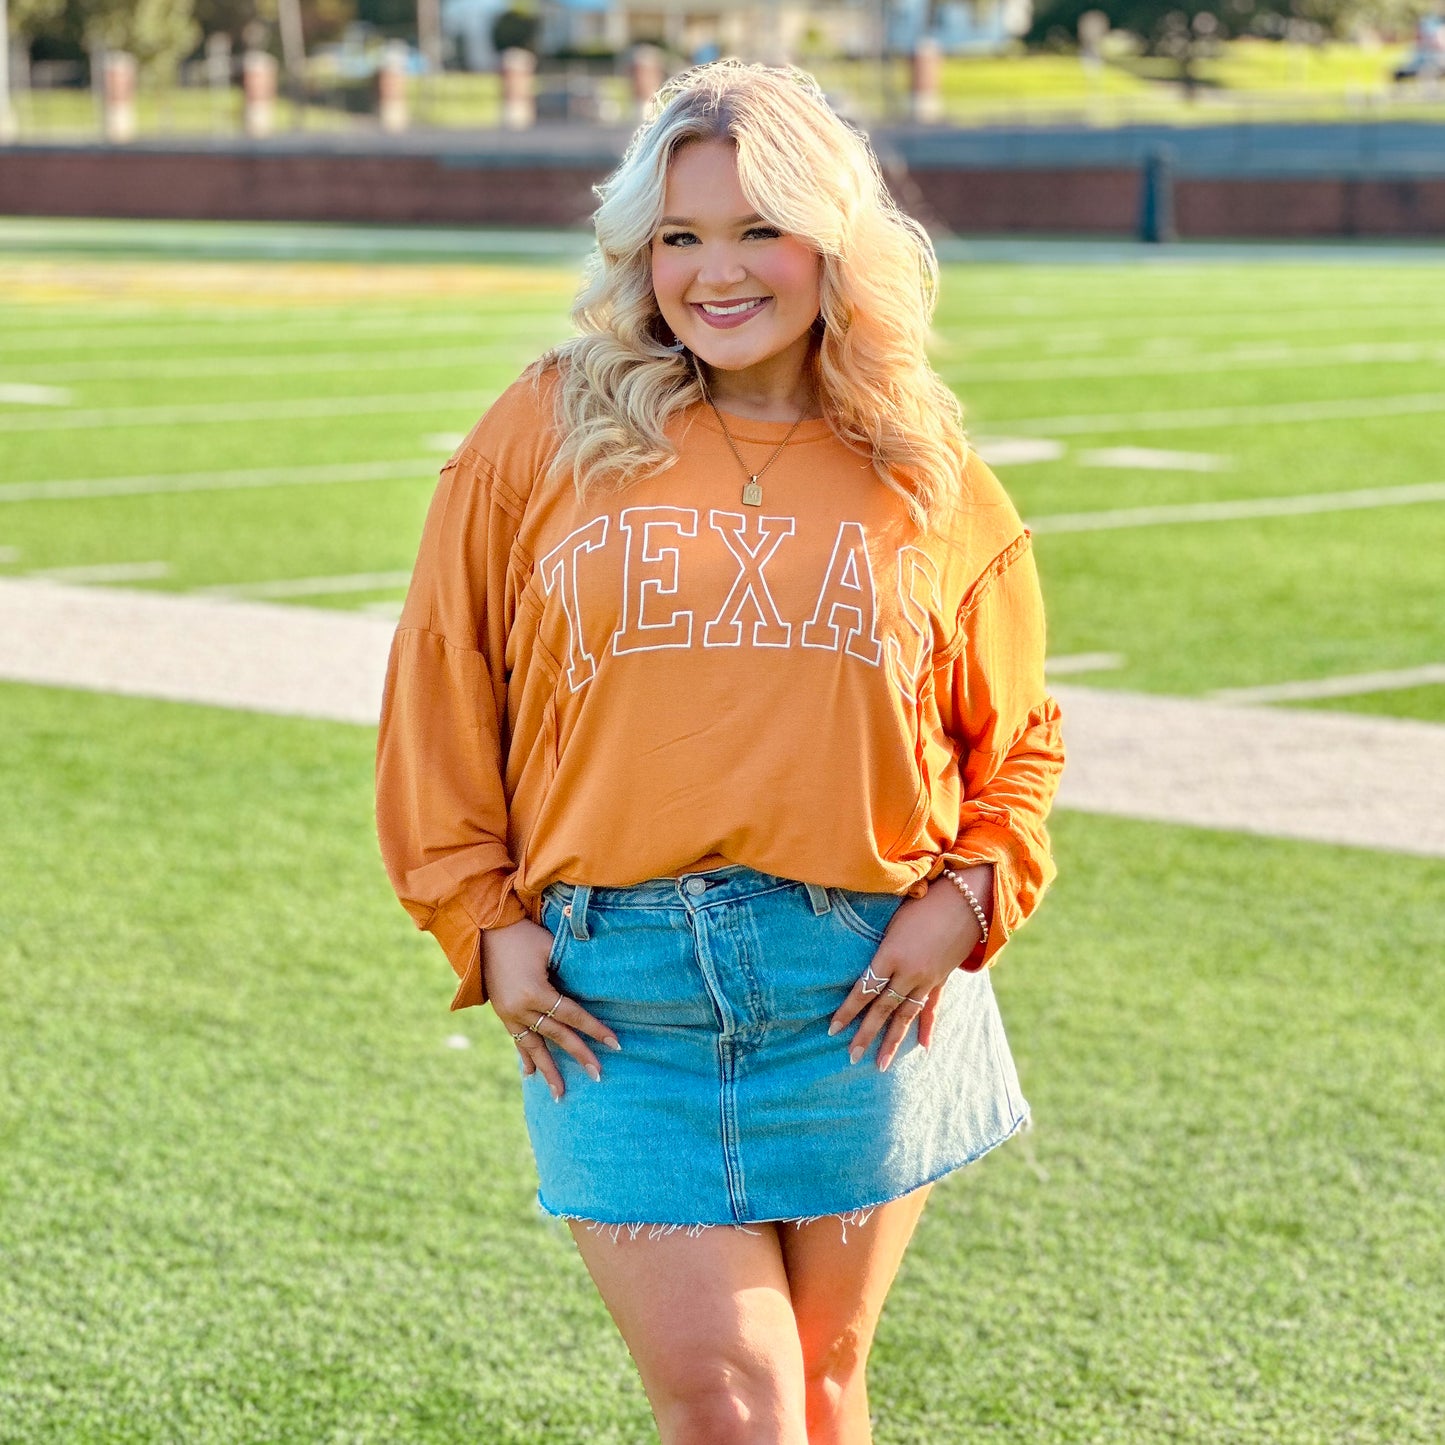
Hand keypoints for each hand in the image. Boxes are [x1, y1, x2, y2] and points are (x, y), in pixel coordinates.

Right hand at [482, 918, 619, 1100]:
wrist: (484, 932)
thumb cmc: (524, 936)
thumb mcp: (550, 948)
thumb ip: (569, 970)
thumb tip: (596, 986)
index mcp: (535, 992)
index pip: (572, 1016)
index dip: (595, 1029)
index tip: (615, 1044)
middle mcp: (521, 1009)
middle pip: (557, 1036)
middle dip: (579, 1055)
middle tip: (598, 1075)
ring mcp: (509, 1014)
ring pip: (534, 1047)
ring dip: (548, 1070)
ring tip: (560, 1094)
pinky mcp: (502, 1013)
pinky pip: (516, 1040)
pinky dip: (525, 1057)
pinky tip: (530, 1074)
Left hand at [827, 865, 992, 1071]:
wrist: (968, 899)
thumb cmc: (923, 901)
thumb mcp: (893, 922)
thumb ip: (879, 949)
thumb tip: (864, 967)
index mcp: (890, 955)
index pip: (863, 990)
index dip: (847, 1011)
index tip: (833, 1029)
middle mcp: (908, 973)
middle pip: (882, 1009)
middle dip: (865, 1034)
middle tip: (850, 1057)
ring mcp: (928, 979)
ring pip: (906, 1016)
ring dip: (892, 1041)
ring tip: (880, 1064)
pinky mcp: (942, 979)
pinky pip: (932, 1008)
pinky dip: (927, 1027)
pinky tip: (923, 1047)